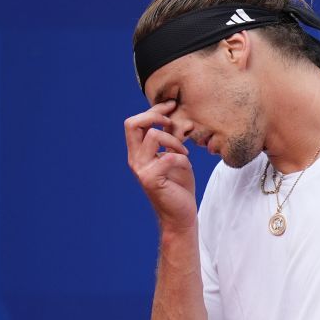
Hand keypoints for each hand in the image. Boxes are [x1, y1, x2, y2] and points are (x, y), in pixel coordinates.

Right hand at [124, 100, 195, 230]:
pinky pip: (168, 157)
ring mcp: (141, 170)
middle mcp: (135, 159)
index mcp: (138, 152)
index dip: (154, 109)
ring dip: (173, 140)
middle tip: (172, 123)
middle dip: (155, 116)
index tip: (172, 104)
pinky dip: (181, 157)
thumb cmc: (179, 187)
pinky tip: (186, 166)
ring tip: (184, 152)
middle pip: (132, 123)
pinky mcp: (151, 180)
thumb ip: (173, 139)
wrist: (181, 215)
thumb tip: (180, 120)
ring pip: (153, 136)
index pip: (135, 122)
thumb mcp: (177, 157)